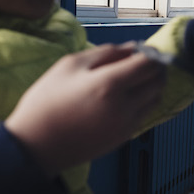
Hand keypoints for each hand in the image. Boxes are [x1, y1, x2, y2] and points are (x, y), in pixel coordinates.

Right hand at [4, 43, 165, 176]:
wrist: (35, 145)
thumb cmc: (47, 101)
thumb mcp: (69, 65)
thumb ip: (104, 53)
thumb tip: (130, 48)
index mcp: (109, 84)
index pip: (149, 64)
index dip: (153, 53)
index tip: (147, 48)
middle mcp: (124, 106)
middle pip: (158, 81)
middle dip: (156, 68)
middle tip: (145, 61)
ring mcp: (126, 124)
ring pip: (155, 99)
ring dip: (153, 86)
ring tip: (136, 79)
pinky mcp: (123, 137)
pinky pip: (145, 114)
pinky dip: (144, 102)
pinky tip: (127, 97)